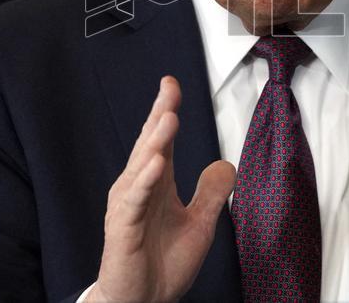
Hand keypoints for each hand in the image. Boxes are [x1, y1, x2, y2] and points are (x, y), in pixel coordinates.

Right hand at [90, 76, 236, 302]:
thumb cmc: (162, 264)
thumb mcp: (199, 225)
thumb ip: (211, 194)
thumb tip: (226, 163)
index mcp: (155, 184)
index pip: (160, 141)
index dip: (165, 111)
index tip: (171, 84)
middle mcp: (138, 189)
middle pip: (149, 145)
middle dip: (159, 116)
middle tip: (170, 91)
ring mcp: (128, 208)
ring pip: (141, 167)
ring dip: (155, 142)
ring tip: (168, 118)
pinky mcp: (122, 230)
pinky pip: (133, 201)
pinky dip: (143, 181)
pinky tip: (155, 165)